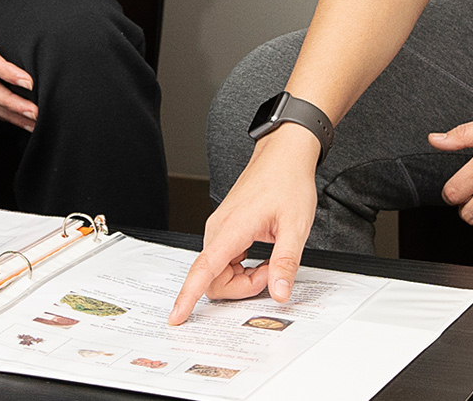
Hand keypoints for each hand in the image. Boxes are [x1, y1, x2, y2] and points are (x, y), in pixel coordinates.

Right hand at [169, 126, 321, 323]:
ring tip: (270, 262)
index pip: (203, 270)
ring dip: (243, 278)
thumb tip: (279, 292)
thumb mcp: (296, 226)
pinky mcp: (225, 230)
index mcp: (232, 228)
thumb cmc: (287, 182)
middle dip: (241, 287)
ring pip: (218, 271)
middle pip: (212, 278)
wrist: (283, 156)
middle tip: (272, 272)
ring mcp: (220, 229)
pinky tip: (262, 258)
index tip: (177, 316)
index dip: (187, 296)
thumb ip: (285, 263)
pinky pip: (224, 261)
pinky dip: (242, 268)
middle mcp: (218, 229)